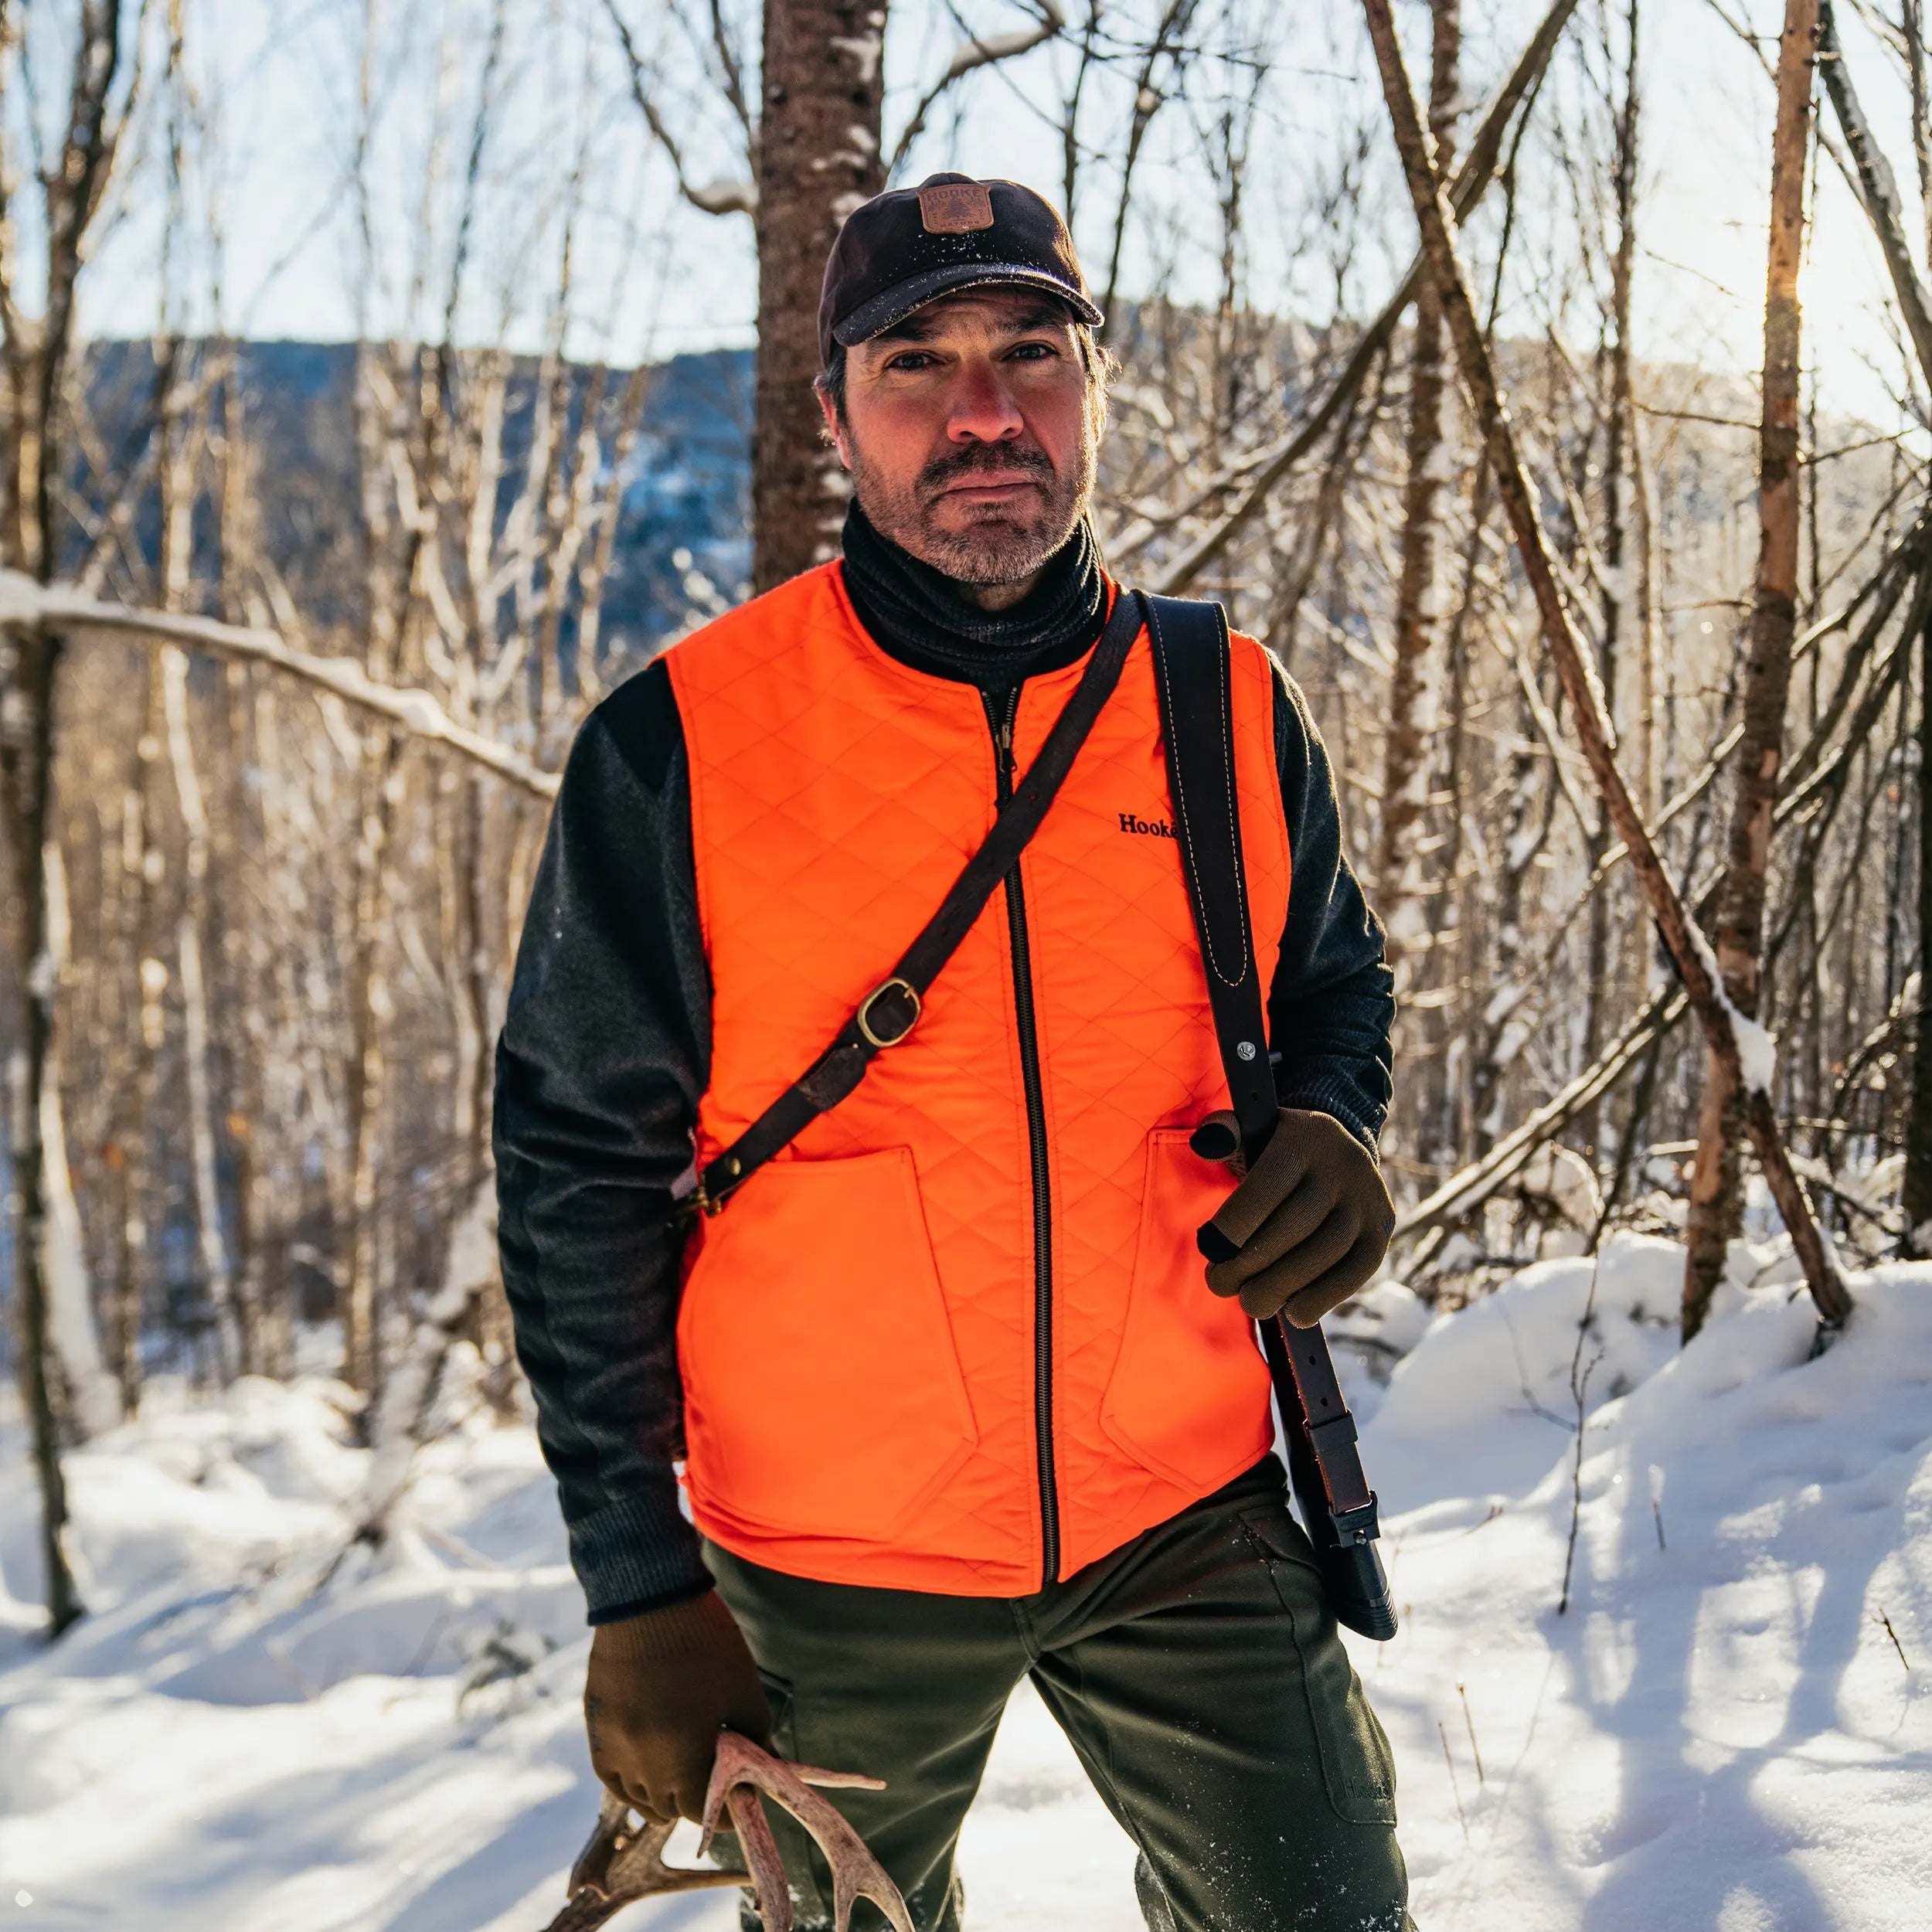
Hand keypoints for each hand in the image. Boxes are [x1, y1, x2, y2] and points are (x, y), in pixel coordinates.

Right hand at [584, 1588, 771, 1822]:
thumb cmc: (707, 1644)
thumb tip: (759, 1773)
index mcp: (682, 1760)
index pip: (707, 1813)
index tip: (741, 1796)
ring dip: (664, 1792)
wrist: (650, 1599)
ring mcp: (614, 1750)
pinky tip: (650, 1761)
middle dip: (698, 1798)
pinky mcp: (596, 1732)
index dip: (729, 1808)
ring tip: (684, 1767)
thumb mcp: (745, 1694)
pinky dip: (633, 1778)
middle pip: (672, 1809)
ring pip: (640, 1798)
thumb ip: (756, 1742)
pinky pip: (614, 1777)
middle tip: (716, 1776)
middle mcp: (642, 1766)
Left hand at [1195, 1108, 1393, 1326]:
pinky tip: (1294, 1313)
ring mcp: (1367, 1199)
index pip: (1271, 1182)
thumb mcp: (1252, 1131)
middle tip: (1220, 1284)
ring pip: (1326, 1251)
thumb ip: (1224, 1132)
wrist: (1338, 1151)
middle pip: (1297, 1223)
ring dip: (1283, 1286)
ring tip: (1251, 1303)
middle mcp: (1342, 1166)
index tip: (1208, 1249)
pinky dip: (1325, 1297)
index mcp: (1305, 1136)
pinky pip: (1357, 1270)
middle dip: (1251, 1262)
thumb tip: (1209, 1142)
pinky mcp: (1381, 1230)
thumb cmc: (1276, 1152)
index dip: (1237, 1222)